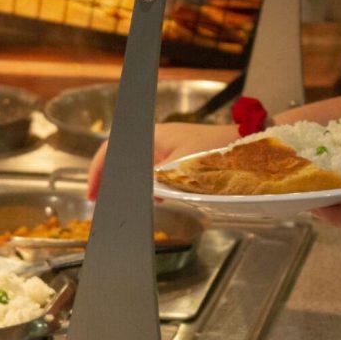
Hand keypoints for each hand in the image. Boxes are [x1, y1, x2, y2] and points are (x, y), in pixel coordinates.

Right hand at [87, 123, 238, 199]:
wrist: (247, 146)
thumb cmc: (215, 152)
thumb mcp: (179, 170)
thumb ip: (154, 182)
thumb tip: (133, 194)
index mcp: (151, 136)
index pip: (113, 149)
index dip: (98, 171)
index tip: (94, 193)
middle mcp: (156, 140)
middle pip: (122, 157)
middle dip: (109, 179)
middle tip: (100, 201)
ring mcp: (169, 148)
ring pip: (138, 165)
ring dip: (127, 183)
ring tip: (119, 203)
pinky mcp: (181, 158)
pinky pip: (155, 171)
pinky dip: (148, 185)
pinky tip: (153, 200)